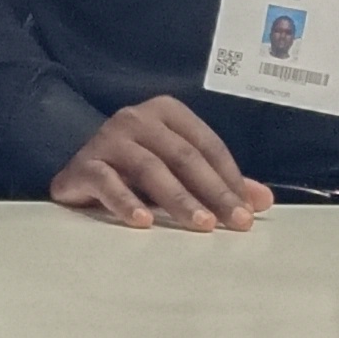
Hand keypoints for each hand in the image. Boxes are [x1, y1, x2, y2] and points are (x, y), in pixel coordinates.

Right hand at [49, 96, 270, 231]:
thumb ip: (217, 181)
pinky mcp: (83, 165)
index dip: (230, 178)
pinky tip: (143, 222)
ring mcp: (108, 139)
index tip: (249, 210)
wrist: (76, 166)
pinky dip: (126, 202)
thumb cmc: (133, 167)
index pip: (207, 145)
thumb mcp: (177, 169)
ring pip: (150, 169)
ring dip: (179, 199)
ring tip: (202, 225)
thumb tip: (262, 200)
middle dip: (214, 192)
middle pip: (183, 157)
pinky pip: (107, 183)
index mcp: (166, 112)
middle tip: (236, 221)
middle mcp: (136, 118)